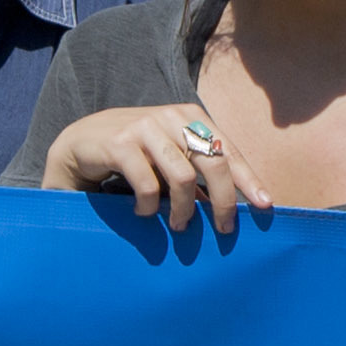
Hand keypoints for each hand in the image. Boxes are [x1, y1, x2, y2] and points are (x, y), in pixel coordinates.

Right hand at [44, 102, 265, 230]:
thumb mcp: (171, 158)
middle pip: (213, 162)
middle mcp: (170, 116)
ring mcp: (143, 127)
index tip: (265, 206)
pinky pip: (148, 184)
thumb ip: (198, 173)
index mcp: (190, 116)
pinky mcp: (119, 143)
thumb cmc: (134, 155)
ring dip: (184, 210)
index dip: (248, 180)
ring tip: (179, 226)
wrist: (80, 143)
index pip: (228, 150)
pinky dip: (150, 207)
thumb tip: (234, 207)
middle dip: (223, 201)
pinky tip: (144, 213)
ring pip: (182, 177)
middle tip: (223, 229)